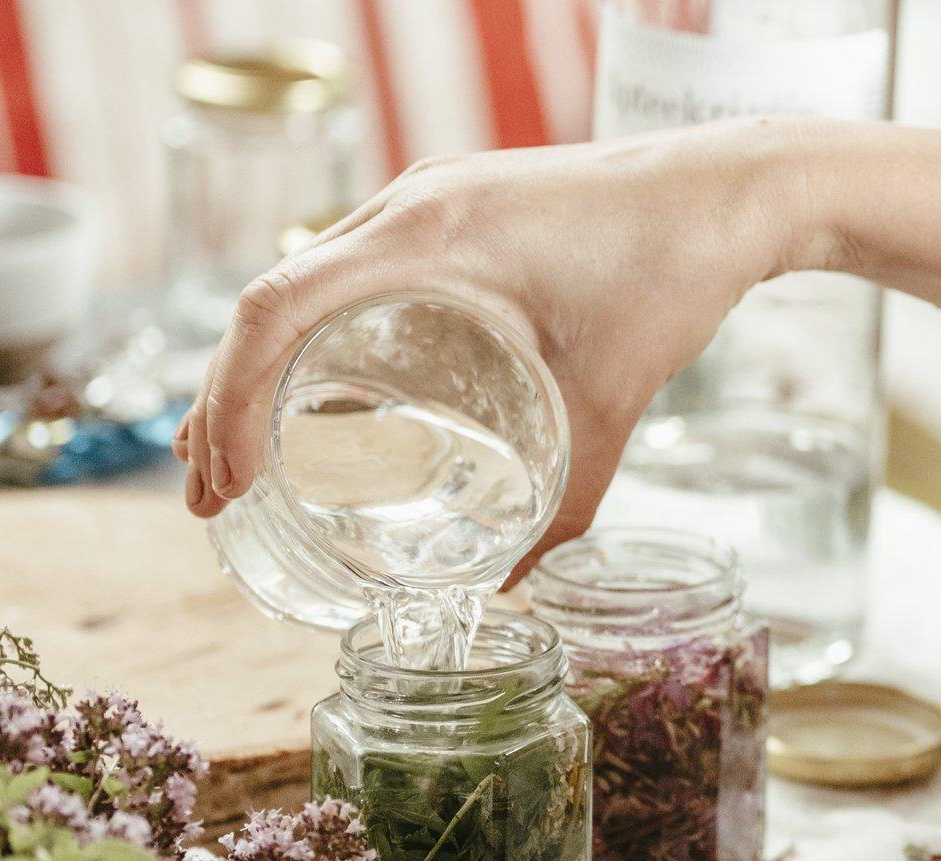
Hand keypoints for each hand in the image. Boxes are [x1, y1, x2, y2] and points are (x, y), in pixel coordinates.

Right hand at [176, 119, 806, 575]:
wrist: (728, 192)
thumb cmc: (671, 280)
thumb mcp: (608, 410)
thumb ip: (561, 508)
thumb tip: (507, 589)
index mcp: (426, 238)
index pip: (276, 308)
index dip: (227, 398)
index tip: (227, 482)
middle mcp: (407, 207)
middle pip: (269, 301)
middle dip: (222, 399)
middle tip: (213, 494)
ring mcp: (423, 201)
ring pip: (300, 283)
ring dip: (258, 365)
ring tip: (238, 455)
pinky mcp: (448, 208)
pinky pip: (346, 269)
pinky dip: (310, 334)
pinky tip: (314, 393)